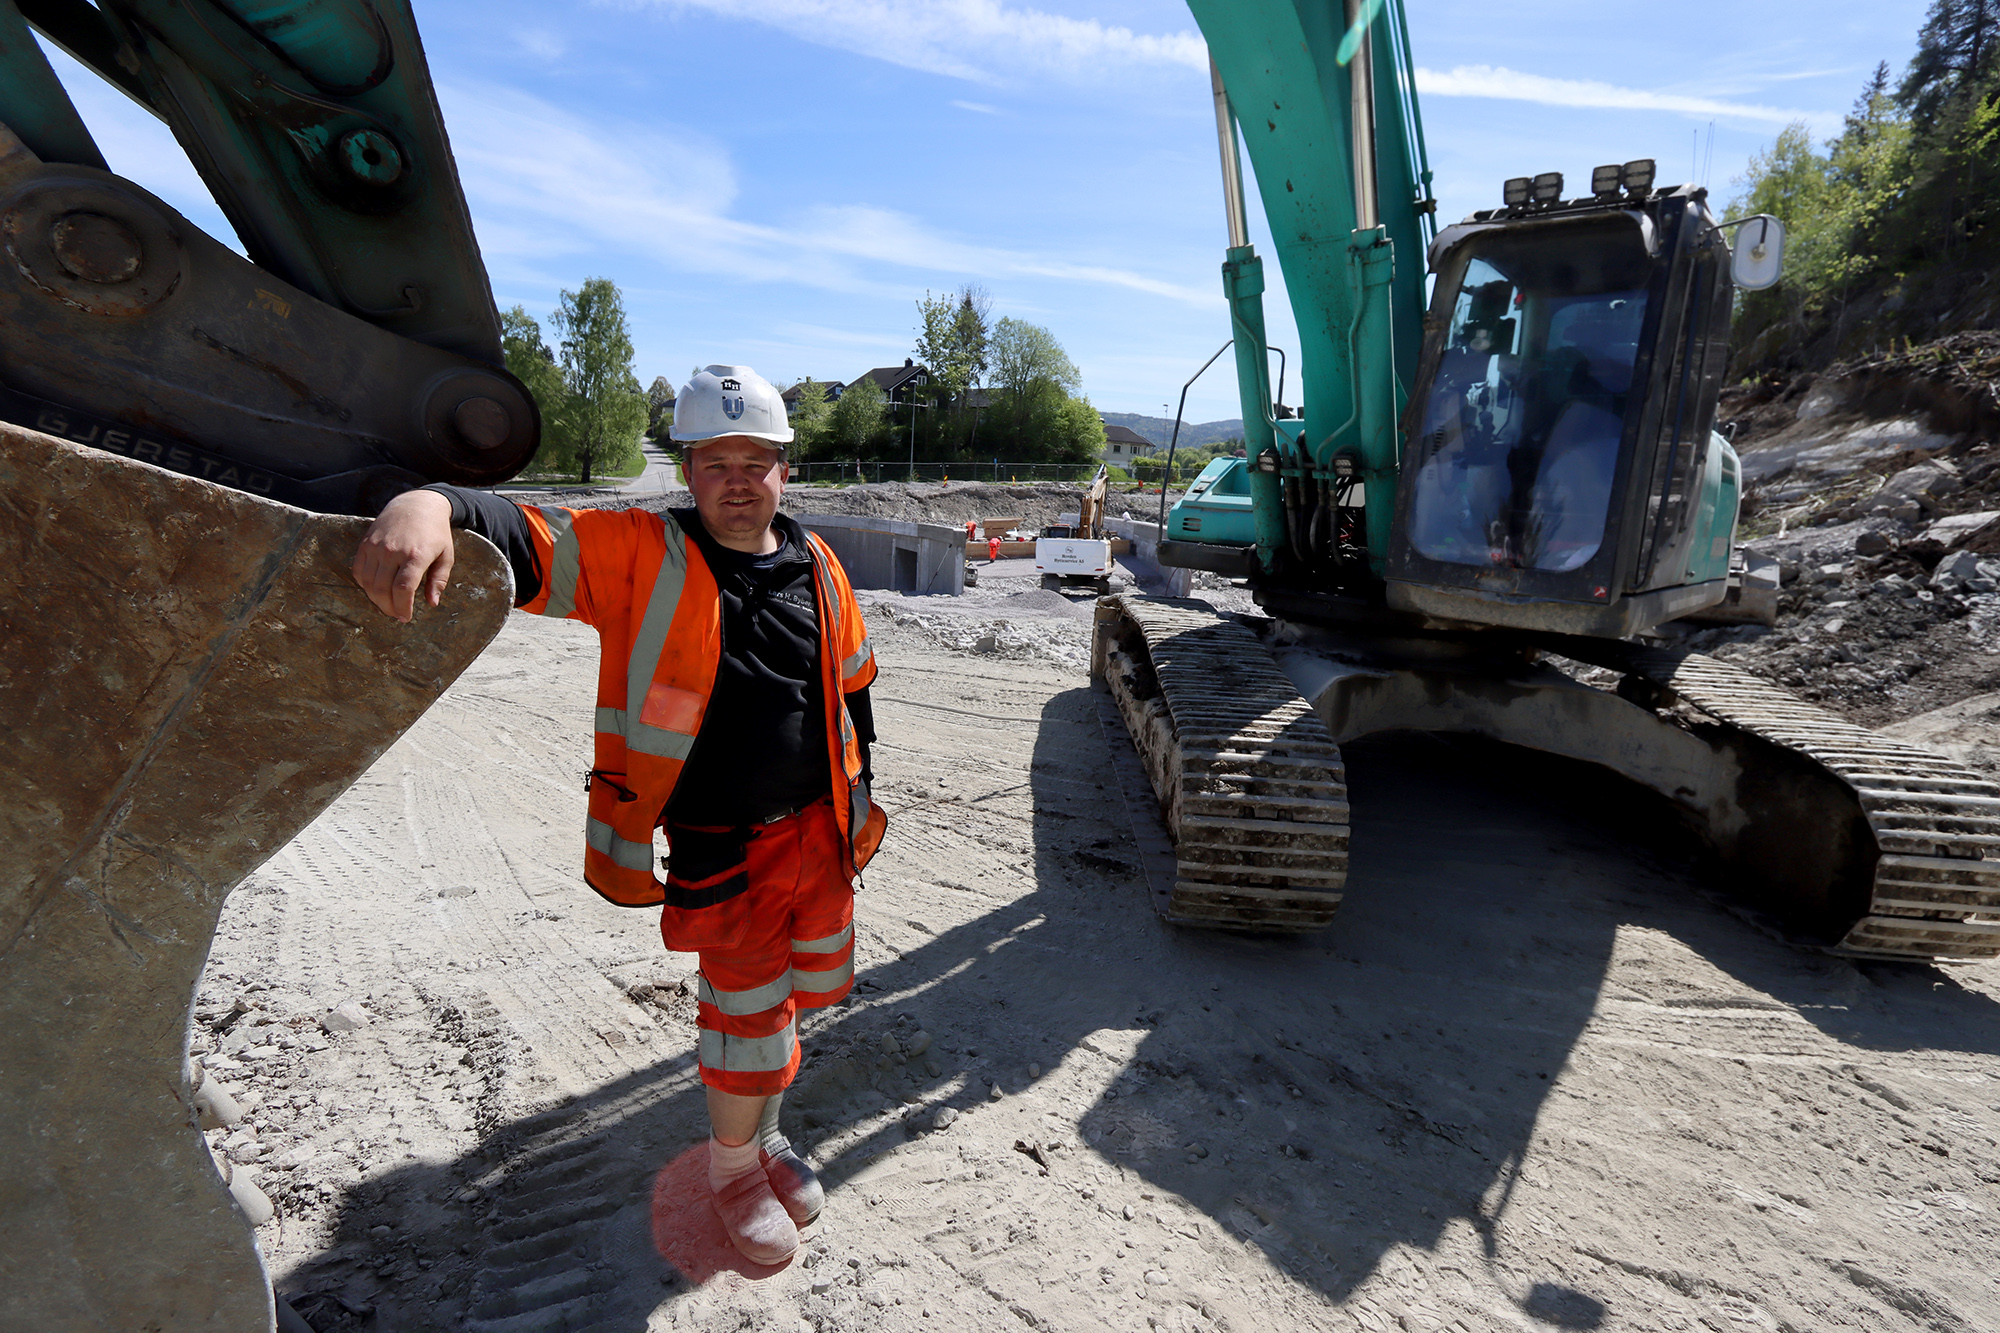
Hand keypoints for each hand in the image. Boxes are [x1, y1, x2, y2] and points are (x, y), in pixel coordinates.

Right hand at [352, 488, 454, 621]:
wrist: (417, 504)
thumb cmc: (435, 533)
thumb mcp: (446, 556)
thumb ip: (439, 580)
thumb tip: (432, 603)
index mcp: (416, 555)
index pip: (403, 589)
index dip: (402, 607)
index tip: (406, 617)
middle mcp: (393, 550)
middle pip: (383, 589)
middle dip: (389, 608)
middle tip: (397, 615)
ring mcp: (376, 546)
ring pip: (368, 583)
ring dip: (376, 600)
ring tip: (387, 605)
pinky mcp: (365, 543)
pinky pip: (358, 570)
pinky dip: (364, 585)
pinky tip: (376, 589)